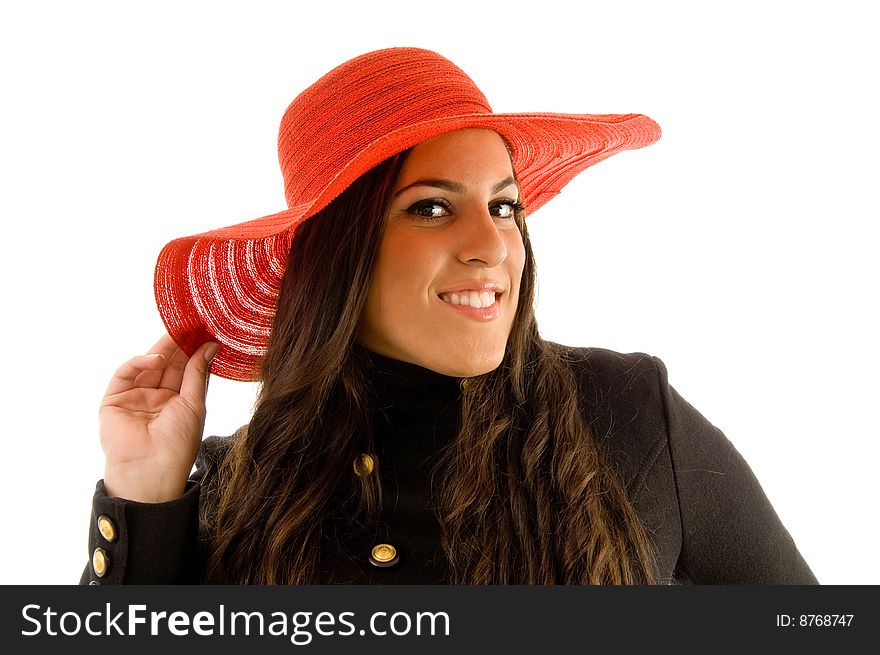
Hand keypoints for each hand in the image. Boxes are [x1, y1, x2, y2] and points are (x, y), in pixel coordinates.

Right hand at [99, 334, 218, 502]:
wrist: (151, 471)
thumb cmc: (178, 444)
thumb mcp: (194, 404)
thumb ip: (197, 374)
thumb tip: (210, 346)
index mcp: (177, 402)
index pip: (185, 370)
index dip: (193, 351)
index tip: (205, 331)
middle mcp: (156, 399)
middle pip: (167, 365)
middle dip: (178, 345)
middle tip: (190, 324)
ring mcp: (134, 399)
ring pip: (147, 366)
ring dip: (161, 349)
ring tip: (177, 333)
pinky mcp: (113, 402)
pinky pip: (124, 375)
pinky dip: (138, 363)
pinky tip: (156, 358)